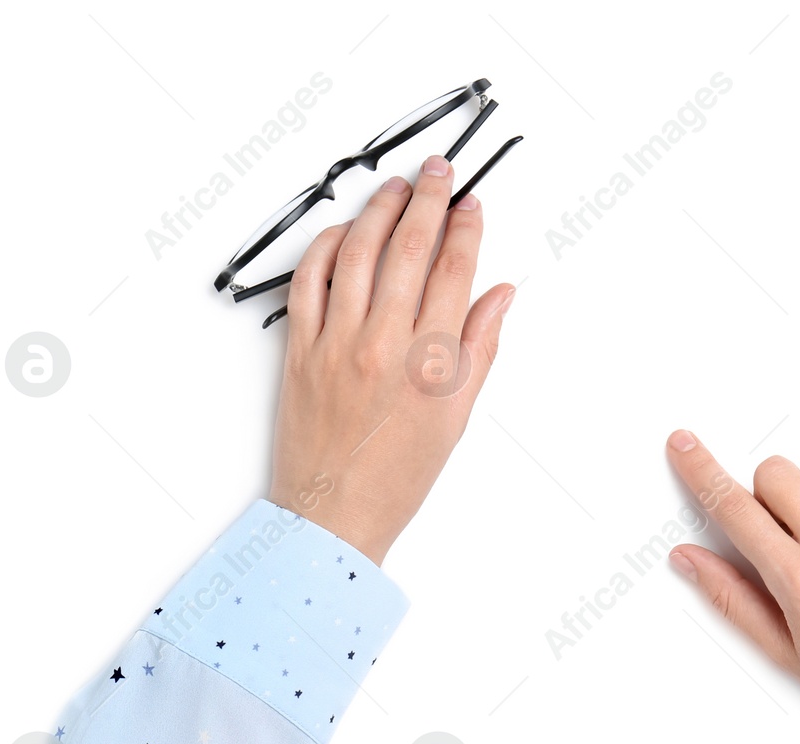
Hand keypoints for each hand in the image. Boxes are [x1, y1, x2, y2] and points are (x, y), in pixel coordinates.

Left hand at [267, 154, 515, 564]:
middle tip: (437, 172)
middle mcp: (384, 345)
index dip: (466, 229)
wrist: (334, 515)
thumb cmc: (398, 477)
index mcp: (432, 363)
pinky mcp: (299, 351)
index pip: (455, 272)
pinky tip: (340, 231)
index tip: (471, 204)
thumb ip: (481, 349)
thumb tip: (500, 295)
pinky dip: (324, 248)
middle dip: (428, 201)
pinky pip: (308, 282)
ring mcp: (337, 344)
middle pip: (410, 250)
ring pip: (357, 254)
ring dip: (378, 212)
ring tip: (394, 189)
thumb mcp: (457, 417)